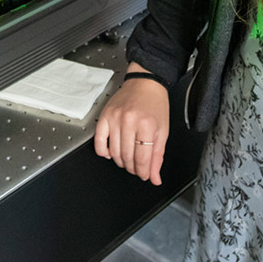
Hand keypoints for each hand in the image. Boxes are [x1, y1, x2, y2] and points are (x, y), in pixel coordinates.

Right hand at [94, 68, 168, 184]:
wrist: (145, 83)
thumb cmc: (155, 104)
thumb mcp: (163, 131)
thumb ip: (158, 156)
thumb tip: (154, 178)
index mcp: (147, 125)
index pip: (142, 158)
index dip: (143, 172)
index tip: (144, 175)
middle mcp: (129, 121)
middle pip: (127, 157)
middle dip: (133, 168)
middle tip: (137, 168)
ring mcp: (115, 118)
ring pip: (114, 152)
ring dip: (120, 161)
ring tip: (127, 160)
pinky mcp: (105, 116)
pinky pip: (99, 141)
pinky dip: (103, 152)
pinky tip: (110, 153)